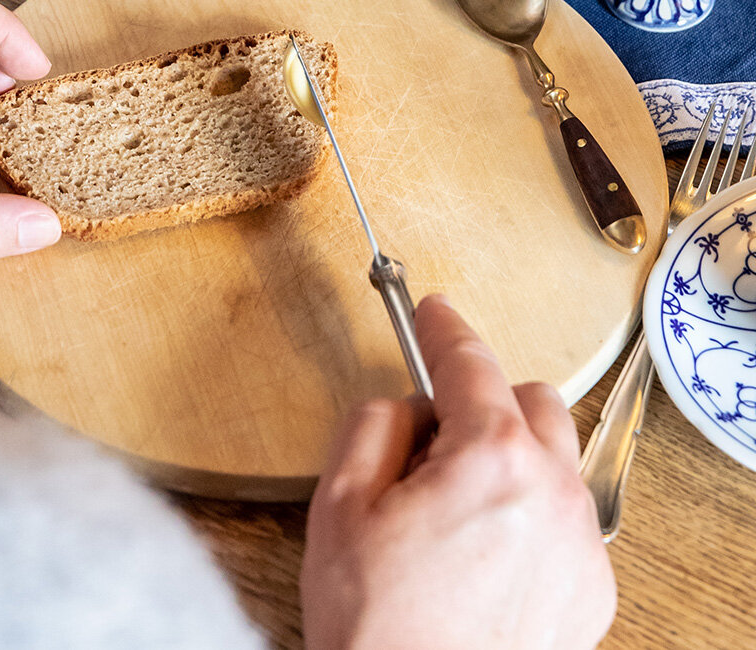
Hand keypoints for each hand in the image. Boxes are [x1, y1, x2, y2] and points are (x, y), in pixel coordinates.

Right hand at [301, 294, 614, 649]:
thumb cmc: (378, 629)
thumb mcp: (339, 504)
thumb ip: (374, 423)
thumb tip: (408, 407)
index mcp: (492, 460)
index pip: (470, 362)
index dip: (443, 328)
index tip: (432, 313)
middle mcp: (553, 494)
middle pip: (532, 400)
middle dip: (485, 401)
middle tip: (434, 438)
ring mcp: (580, 545)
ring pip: (553, 458)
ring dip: (510, 456)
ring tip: (455, 508)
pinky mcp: (590, 590)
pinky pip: (565, 517)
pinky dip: (530, 511)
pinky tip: (483, 551)